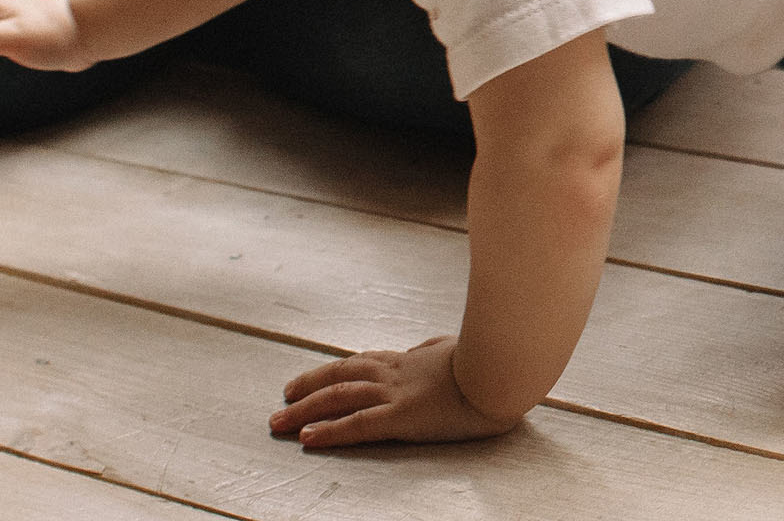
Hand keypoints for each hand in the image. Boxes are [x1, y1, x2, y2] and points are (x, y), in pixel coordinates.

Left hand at [270, 336, 523, 448]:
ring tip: (279, 423)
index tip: (308, 380)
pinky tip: (308, 437)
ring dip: (305, 411)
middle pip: (339, 378)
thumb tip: (423, 347)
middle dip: (306, 389)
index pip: (359, 364)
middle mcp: (395, 373)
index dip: (330, 372)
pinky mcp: (402, 417)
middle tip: (282, 401)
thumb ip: (433, 349)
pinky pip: (358, 425)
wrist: (503, 369)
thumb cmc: (487, 361)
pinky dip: (330, 431)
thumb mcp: (455, 348)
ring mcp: (396, 394)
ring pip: (339, 399)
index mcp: (408, 360)